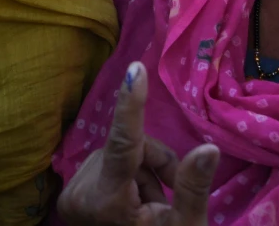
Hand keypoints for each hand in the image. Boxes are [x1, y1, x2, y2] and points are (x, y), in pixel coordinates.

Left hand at [57, 61, 219, 225]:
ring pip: (118, 157)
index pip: (122, 145)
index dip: (130, 106)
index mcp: (107, 203)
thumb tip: (209, 148)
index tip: (134, 70)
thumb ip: (192, 187)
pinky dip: (126, 181)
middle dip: (153, 165)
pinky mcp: (69, 195)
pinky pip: (106, 167)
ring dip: (142, 175)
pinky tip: (132, 207)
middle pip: (127, 150)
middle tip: (166, 198)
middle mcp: (79, 195)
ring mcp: (70, 195)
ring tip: (150, 207)